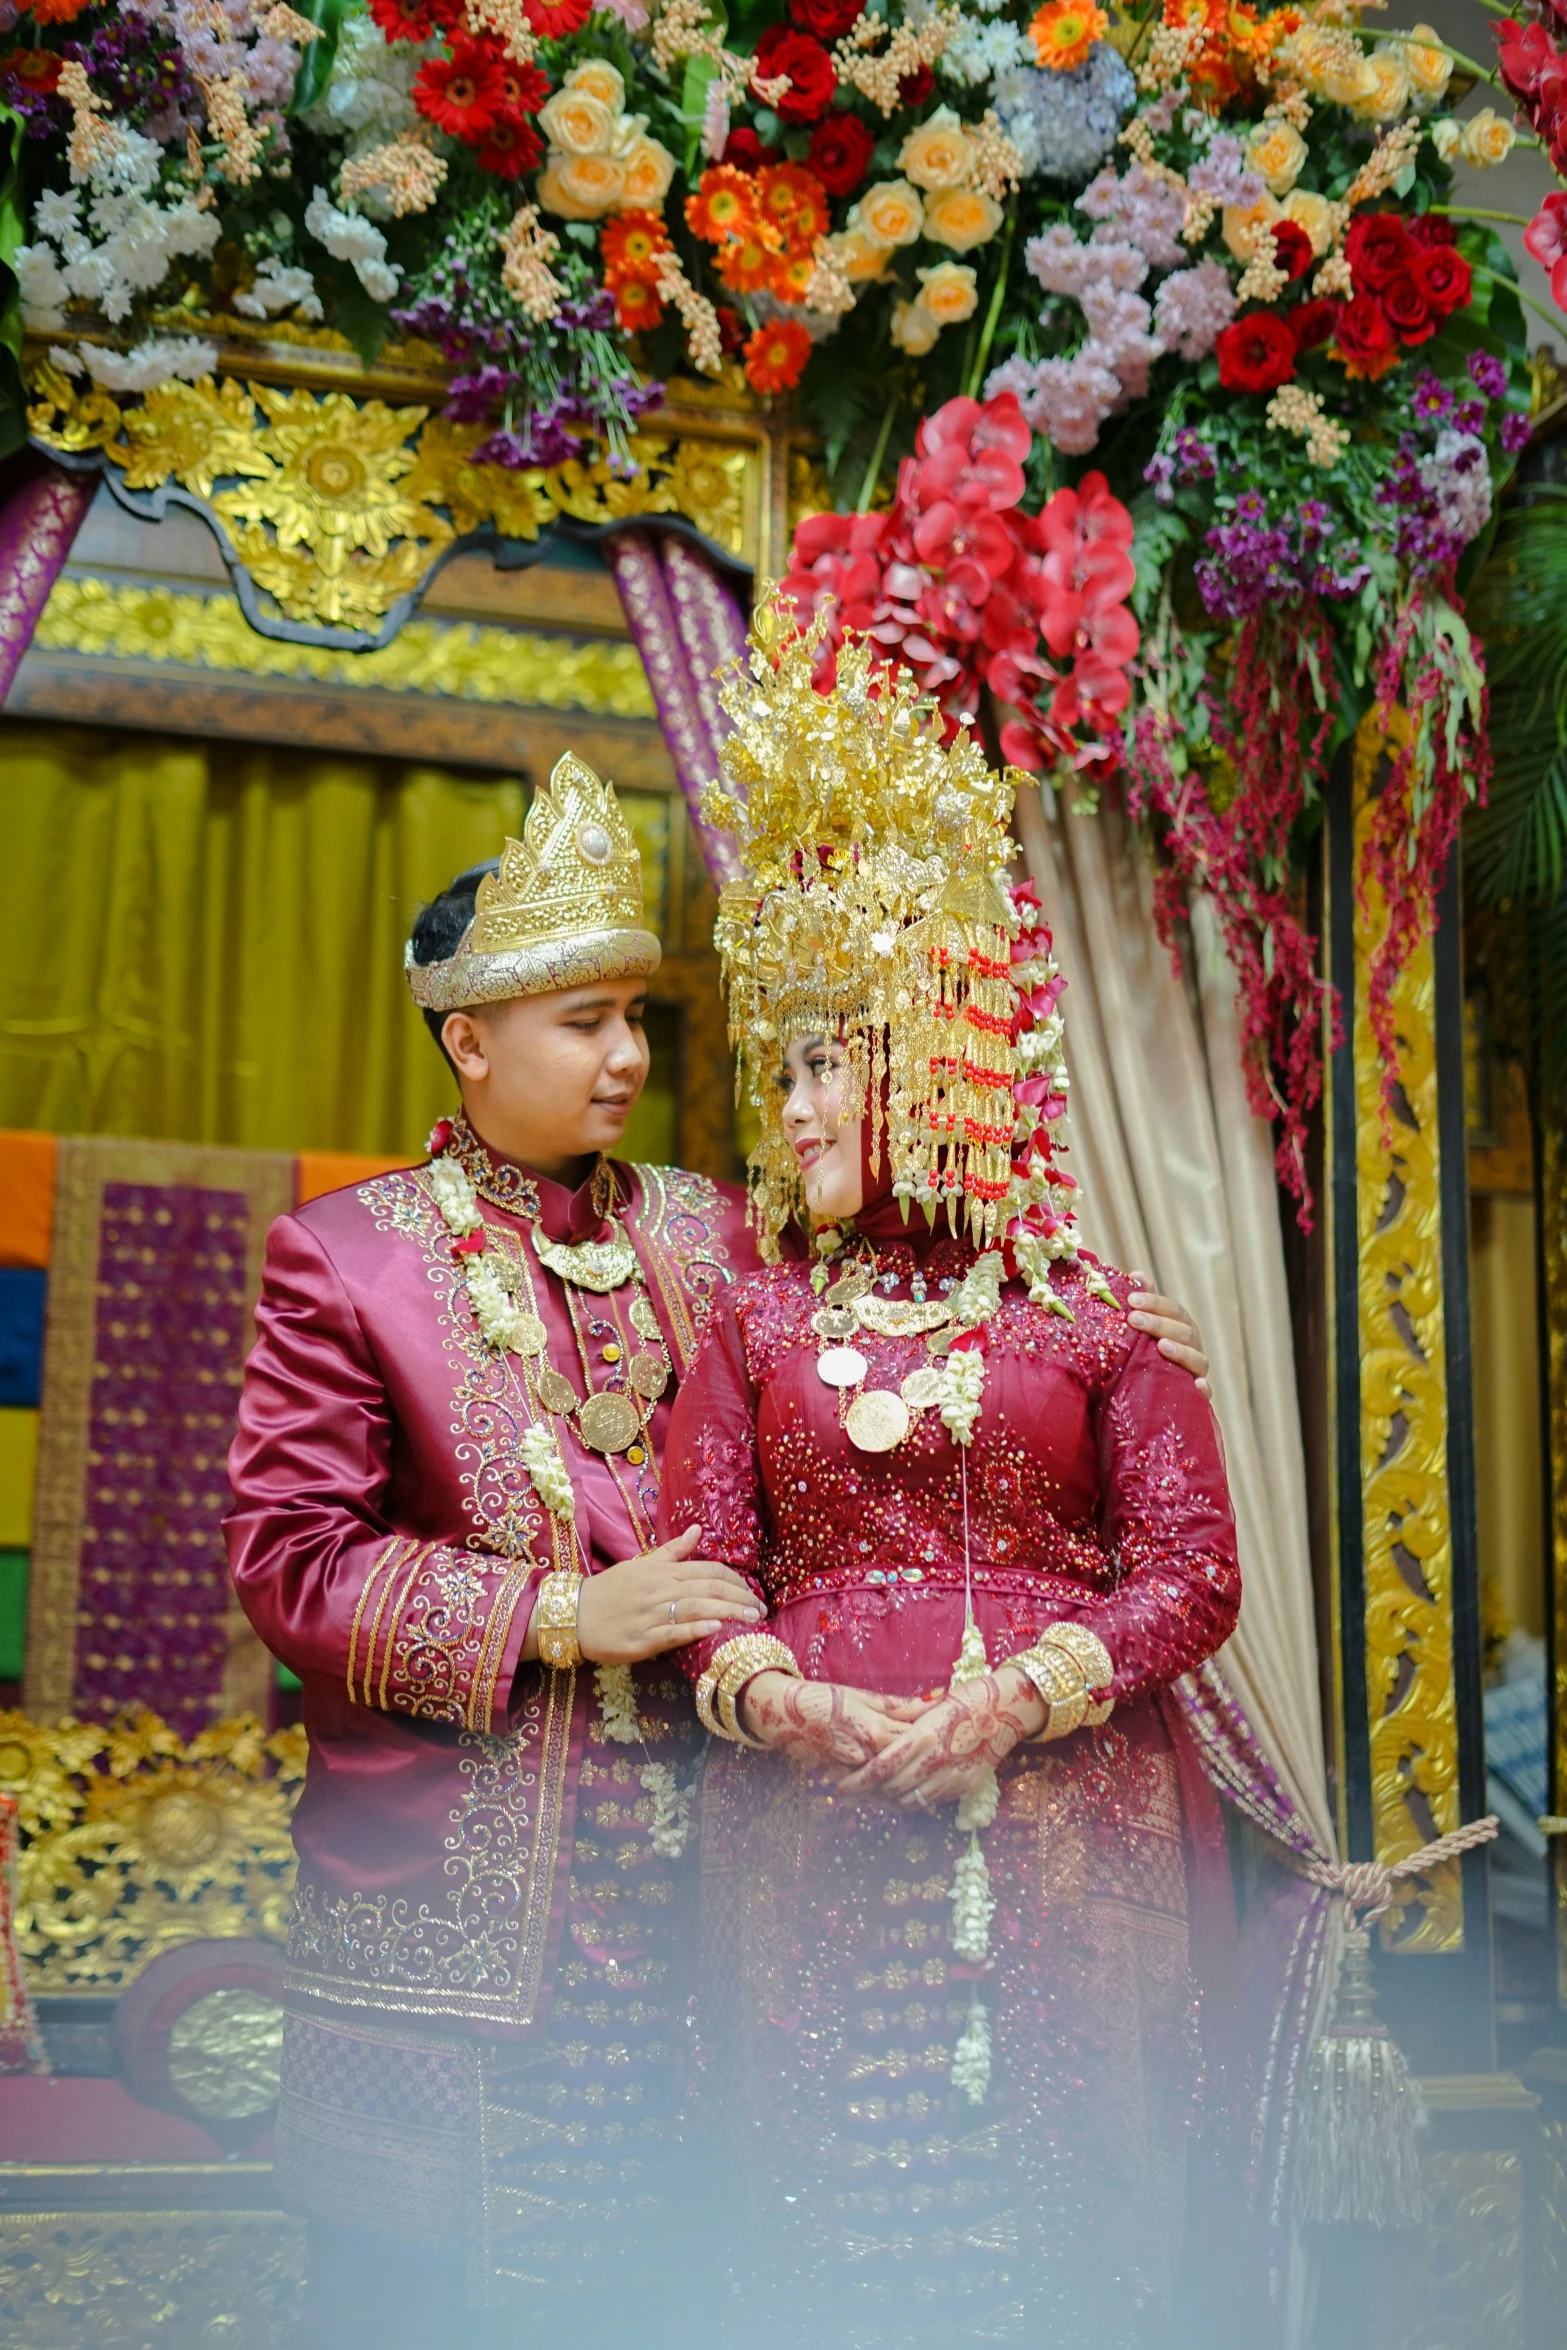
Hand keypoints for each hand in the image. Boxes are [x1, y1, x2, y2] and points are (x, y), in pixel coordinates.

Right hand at [572, 1526, 762, 1665]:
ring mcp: (650, 1615)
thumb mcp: (640, 1565)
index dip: (735, 1580)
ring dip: (728, 1613)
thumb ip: (672, 1551)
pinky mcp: (641, 1640)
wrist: (574, 1615)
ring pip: (696, 1609)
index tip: (753, 1592)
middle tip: (762, 1609)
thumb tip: (698, 1530)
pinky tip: (716, 1630)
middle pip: (708, 1589)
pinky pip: (672, 1633)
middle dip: (740, 1598)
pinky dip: (695, 1630)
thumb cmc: (610, 1591)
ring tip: (752, 1620)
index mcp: (661, 1571)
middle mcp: (659, 1589)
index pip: (708, 1570)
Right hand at [739, 1673, 927, 1784]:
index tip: (951, 1738)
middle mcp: (865, 1754)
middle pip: (904, 1766)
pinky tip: (897, 1791)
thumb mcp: (864, 1696)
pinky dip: (884, 1792)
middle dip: (924, 1765)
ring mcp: (851, 1770)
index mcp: (874, 1729)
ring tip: (925, 1778)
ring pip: (888, 1784)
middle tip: (943, 1762)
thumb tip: (937, 1697)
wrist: (784, 1712)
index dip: (934, 1740)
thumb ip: (901, 1704)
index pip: (914, 1740)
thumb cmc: (825, 1698)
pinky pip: (869, 1792)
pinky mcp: (840, 1780)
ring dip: (906, 1783)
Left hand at [834, 1667, 1045, 1807]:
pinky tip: (905, 1792)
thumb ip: (906, 1730)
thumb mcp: (930, 1710)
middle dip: (868, 1793)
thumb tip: (877, 1746)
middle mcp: (937, 1759)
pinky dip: (914, 1799)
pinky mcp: (965, 1786)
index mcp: (924, 1735)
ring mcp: (953, 1776)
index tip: (839, 1788)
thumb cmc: (966, 1699)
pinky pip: (931, 1800)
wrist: (1008, 1708)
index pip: (882, 1767)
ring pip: (910, 1800)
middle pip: (892, 1788)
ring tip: (874, 1794)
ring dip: (889, 1799)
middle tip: (851, 1793)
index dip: (857, 1782)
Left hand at [1128, 1276, 1210, 1397]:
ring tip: (1162, 1346)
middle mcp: (1192, 1347)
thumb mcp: (1141, 1331)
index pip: (1173, 1310)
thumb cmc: (1143, 1356)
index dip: (1154, 1302)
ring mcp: (1196, 1372)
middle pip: (1184, 1331)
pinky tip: (1197, 1386)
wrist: (1145, 1399)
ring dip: (1182, 1352)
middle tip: (1134, 1319)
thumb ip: (1142, 1304)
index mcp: (1180, 1327)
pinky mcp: (1196, 1398)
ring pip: (1197, 1359)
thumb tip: (1136, 1275)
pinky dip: (1204, 1389)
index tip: (1131, 1299)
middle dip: (1159, 1323)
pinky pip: (1205, 1395)